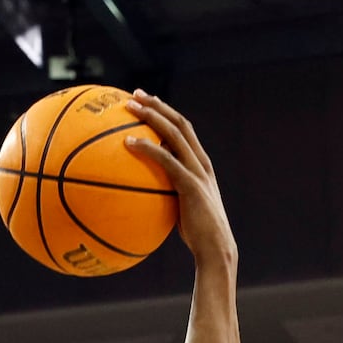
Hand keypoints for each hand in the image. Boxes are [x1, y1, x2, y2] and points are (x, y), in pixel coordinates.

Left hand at [124, 91, 235, 265]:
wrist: (215, 248)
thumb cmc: (195, 234)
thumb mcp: (180, 208)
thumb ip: (167, 194)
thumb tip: (141, 194)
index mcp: (200, 164)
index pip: (184, 130)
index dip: (166, 113)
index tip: (146, 102)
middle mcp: (201, 162)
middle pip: (180, 123)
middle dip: (157, 105)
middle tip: (135, 94)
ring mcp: (198, 172)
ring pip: (175, 133)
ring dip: (152, 116)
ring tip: (129, 107)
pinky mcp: (191, 184)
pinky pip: (166, 160)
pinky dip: (147, 148)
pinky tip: (127, 143)